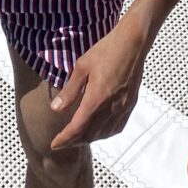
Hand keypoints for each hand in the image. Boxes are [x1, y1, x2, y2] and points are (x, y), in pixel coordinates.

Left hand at [49, 21, 146, 148]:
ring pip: (104, 133)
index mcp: (96, 98)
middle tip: (63, 141)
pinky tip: (99, 129)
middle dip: (75, 141)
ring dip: (89, 138)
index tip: (54, 144)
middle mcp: (110, 107)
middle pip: (90, 134)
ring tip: (78, 136)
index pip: (78, 128)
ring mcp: (122, 108)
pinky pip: (117, 127)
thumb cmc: (106, 50)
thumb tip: (55, 109)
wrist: (132, 43)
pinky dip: (105, 133)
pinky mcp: (130, 105)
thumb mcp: (82, 67)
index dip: (65, 139)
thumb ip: (70, 90)